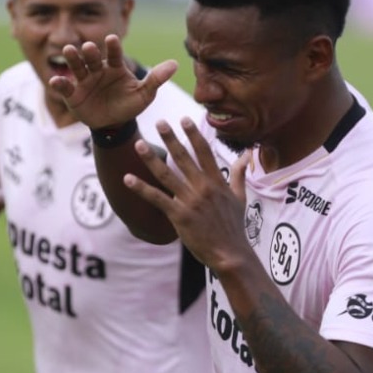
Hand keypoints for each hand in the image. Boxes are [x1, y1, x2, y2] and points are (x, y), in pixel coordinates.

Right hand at [49, 34, 177, 129]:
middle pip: (93, 58)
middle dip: (90, 52)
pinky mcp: (73, 94)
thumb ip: (157, 79)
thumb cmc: (130, 104)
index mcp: (116, 67)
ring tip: (69, 51)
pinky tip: (55, 80)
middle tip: (88, 46)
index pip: (114, 54)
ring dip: (72, 59)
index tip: (112, 39)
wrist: (114, 123)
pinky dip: (60, 83)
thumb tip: (176, 64)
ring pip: (77, 67)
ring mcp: (84, 81)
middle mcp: (98, 70)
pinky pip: (65, 87)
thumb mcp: (144, 94)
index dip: (113, 47)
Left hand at [124, 117, 252, 271]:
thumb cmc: (234, 227)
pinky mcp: (179, 216)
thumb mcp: (240, 198)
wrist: (231, 253)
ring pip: (167, 174)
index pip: (204, 152)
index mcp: (217, 182)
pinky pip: (156, 198)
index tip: (184, 119)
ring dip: (151, 158)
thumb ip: (239, 175)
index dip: (193, 134)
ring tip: (139, 145)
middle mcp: (203, 188)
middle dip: (171, 138)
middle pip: (183, 158)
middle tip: (159, 122)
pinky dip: (141, 188)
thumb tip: (245, 156)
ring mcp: (190, 201)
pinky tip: (128, 178)